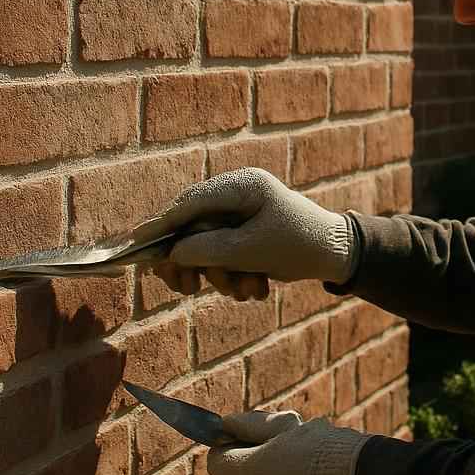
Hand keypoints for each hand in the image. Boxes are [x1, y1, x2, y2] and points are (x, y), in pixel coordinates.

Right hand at [155, 168, 357, 288]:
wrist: (339, 255)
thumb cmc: (300, 245)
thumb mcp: (252, 250)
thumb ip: (209, 249)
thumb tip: (172, 252)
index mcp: (241, 185)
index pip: (189, 203)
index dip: (160, 224)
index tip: (135, 243)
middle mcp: (236, 195)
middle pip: (191, 228)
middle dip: (193, 262)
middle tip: (187, 288)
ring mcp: (240, 214)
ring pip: (206, 248)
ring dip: (221, 276)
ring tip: (247, 289)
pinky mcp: (244, 234)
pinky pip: (223, 256)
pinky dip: (234, 276)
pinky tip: (257, 287)